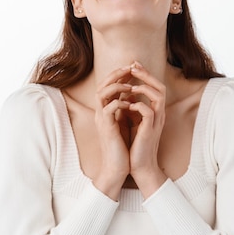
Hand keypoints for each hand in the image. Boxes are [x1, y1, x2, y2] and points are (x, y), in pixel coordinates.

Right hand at [93, 66, 133, 197]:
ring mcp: (101, 119)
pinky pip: (109, 108)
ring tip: (130, 85)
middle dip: (116, 74)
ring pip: (101, 93)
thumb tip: (131, 95)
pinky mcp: (106, 127)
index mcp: (105, 110)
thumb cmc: (122, 146)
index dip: (119, 74)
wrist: (117, 167)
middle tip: (130, 67)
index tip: (132, 67)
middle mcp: (100, 112)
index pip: (107, 85)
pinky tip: (130, 103)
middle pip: (101, 84)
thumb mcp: (124, 123)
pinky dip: (120, 102)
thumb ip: (124, 108)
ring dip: (116, 86)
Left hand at [126, 63, 167, 195]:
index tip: (132, 65)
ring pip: (158, 96)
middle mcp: (158, 114)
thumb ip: (131, 108)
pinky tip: (128, 105)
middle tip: (133, 66)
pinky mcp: (150, 130)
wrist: (139, 166)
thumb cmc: (134, 145)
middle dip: (146, 75)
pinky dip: (139, 105)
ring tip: (130, 86)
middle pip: (160, 87)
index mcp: (154, 111)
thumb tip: (123, 94)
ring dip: (144, 87)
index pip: (155, 87)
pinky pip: (149, 111)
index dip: (145, 74)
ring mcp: (156, 122)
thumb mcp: (132, 122)